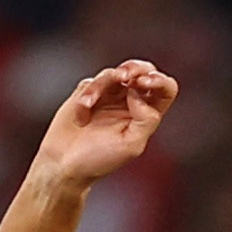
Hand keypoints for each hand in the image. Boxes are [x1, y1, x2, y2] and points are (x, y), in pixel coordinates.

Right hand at [35, 60, 176, 186]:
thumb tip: (137, 93)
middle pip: (145, 70)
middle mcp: (132, 102)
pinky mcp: (89, 91)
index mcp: (147, 115)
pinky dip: (87, 94)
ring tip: (89, 102)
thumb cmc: (100, 159)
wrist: (65, 162)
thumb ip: (145, 119)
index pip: (166, 89)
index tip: (144, 84)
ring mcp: (110, 95)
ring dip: (105, 82)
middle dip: (137, 68)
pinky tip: (81, 115)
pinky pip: (93, 81)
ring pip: (116, 72)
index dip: (160, 81)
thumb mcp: (131, 145)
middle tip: (126, 78)